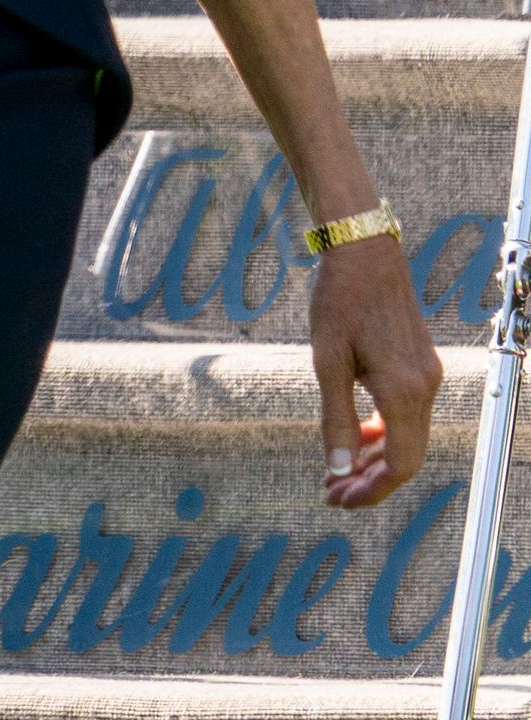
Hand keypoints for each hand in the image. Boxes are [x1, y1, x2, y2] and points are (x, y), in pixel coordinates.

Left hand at [310, 234, 441, 507]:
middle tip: (331, 492)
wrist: (365, 255)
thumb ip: (335, 418)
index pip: (401, 464)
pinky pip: (406, 414)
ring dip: (374, 457)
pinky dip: (381, 431)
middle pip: (406, 456)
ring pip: (407, 436)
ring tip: (336, 470)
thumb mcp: (327, 362)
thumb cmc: (339, 302)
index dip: (370, 489)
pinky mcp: (420, 366)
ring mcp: (427, 377)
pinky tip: (354, 435)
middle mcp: (425, 389)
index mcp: (405, 392)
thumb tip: (336, 468)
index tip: (337, 499)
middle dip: (369, 480)